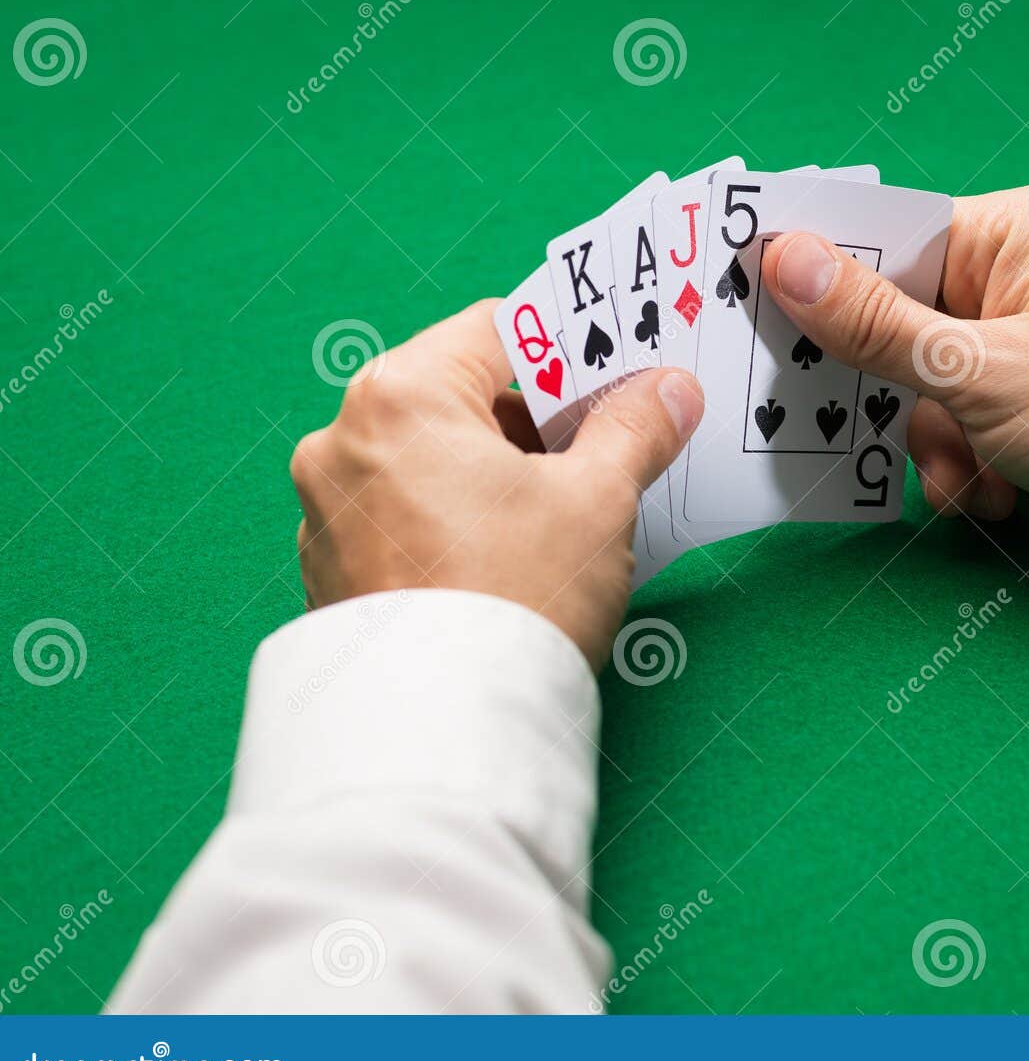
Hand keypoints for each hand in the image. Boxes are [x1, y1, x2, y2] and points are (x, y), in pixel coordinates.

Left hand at [290, 299, 703, 666]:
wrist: (447, 729)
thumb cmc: (518, 595)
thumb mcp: (597, 499)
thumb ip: (634, 429)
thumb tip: (668, 389)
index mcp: (400, 396)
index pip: (496, 331)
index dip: (568, 351)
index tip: (616, 379)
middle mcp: (343, 441)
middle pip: (460, 397)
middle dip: (536, 423)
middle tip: (603, 453)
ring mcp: (327, 510)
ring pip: (431, 460)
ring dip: (496, 475)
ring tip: (561, 519)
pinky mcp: (330, 570)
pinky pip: (404, 517)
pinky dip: (454, 521)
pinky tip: (507, 561)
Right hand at [761, 183, 1028, 577]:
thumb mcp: (977, 369)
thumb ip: (874, 323)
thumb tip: (783, 256)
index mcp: (1007, 234)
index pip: (885, 238)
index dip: (822, 282)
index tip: (760, 319)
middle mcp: (1012, 277)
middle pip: (894, 324)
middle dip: (894, 397)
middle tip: (862, 428)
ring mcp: (1021, 343)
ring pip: (922, 391)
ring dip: (936, 449)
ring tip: (969, 481)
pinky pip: (960, 427)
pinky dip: (967, 469)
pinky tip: (999, 499)